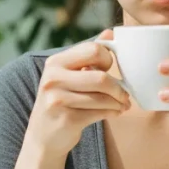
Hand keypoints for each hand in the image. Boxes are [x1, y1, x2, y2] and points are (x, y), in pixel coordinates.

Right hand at [25, 29, 129, 157]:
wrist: (43, 137)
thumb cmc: (62, 100)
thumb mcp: (68, 75)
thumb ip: (88, 54)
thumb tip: (110, 32)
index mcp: (55, 62)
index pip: (93, 49)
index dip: (108, 59)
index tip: (110, 70)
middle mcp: (53, 78)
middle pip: (100, 77)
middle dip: (119, 87)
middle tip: (125, 94)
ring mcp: (57, 100)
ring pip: (102, 97)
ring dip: (119, 102)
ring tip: (123, 104)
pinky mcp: (66, 119)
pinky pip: (100, 112)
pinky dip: (113, 112)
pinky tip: (116, 112)